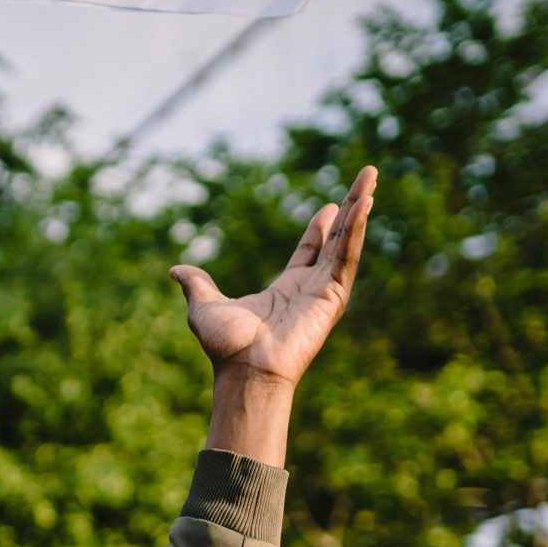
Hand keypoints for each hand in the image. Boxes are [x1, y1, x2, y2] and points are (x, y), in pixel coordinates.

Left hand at [169, 165, 374, 388]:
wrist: (244, 368)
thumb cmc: (226, 346)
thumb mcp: (204, 306)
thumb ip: (197, 284)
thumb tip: (176, 271)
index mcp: (285, 290)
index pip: (310, 251)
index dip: (320, 228)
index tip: (330, 206)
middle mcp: (309, 288)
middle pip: (336, 239)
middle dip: (351, 208)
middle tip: (366, 179)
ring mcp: (324, 290)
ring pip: (346, 241)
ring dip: (360, 208)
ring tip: (371, 178)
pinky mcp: (333, 295)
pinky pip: (346, 255)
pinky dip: (355, 229)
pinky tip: (362, 204)